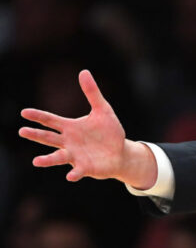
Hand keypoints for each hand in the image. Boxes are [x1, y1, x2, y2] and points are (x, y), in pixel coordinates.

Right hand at [19, 70, 156, 187]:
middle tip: (22, 131)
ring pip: (58, 157)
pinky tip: (71, 176)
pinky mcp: (85, 168)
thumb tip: (83, 71)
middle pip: (49, 138)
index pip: (50, 120)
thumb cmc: (108, 131)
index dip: (38, 116)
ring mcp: (75, 156)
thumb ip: (92, 92)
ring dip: (47, 160)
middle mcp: (69, 142)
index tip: (24, 112)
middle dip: (36, 135)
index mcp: (71, 127)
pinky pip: (78, 171)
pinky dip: (74, 174)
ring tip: (36, 161)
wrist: (120, 152)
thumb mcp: (102, 109)